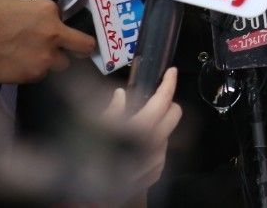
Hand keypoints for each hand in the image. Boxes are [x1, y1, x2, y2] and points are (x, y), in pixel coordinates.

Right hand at [0, 0, 96, 83]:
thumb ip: (29, 5)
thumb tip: (32, 12)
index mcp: (48, 10)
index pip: (64, 15)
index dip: (56, 19)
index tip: (47, 23)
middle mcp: (54, 34)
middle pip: (85, 46)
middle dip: (82, 47)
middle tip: (73, 48)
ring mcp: (46, 57)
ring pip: (62, 63)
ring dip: (53, 60)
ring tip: (35, 57)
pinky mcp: (34, 75)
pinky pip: (42, 73)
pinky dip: (35, 70)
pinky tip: (19, 64)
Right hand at [103, 70, 182, 199]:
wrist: (95, 198)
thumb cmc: (91, 158)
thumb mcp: (93, 127)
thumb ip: (112, 109)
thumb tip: (120, 94)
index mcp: (142, 129)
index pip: (163, 100)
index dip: (169, 83)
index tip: (171, 71)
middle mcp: (156, 144)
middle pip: (175, 113)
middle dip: (167, 103)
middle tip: (152, 99)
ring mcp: (158, 159)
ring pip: (167, 131)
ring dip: (158, 124)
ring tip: (135, 127)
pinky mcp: (157, 171)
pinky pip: (161, 149)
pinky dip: (153, 141)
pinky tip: (134, 146)